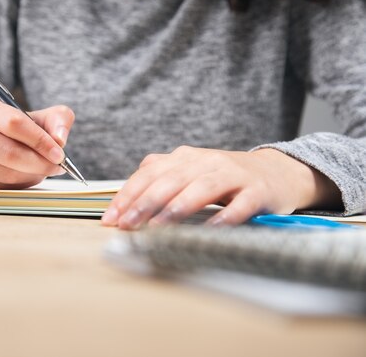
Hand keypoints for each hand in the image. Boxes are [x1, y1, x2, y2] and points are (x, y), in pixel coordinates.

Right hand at [0, 98, 74, 188]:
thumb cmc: (10, 127)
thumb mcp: (35, 115)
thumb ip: (56, 119)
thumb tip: (60, 139)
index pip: (14, 124)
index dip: (40, 140)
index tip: (59, 153)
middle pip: (9, 152)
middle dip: (39, 163)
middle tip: (57, 166)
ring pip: (5, 173)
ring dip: (32, 175)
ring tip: (43, 169)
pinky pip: (2, 186)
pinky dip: (21, 183)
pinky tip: (28, 174)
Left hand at [102, 146, 341, 229]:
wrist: (276, 172)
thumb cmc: (222, 177)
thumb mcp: (188, 171)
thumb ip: (158, 179)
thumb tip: (123, 202)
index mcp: (184, 157)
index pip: (148, 173)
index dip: (128, 195)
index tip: (111, 218)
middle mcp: (206, 161)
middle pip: (170, 180)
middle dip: (145, 203)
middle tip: (128, 225)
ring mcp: (232, 174)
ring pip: (201, 188)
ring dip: (177, 207)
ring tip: (159, 226)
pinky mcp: (257, 191)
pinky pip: (239, 205)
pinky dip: (224, 218)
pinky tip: (209, 229)